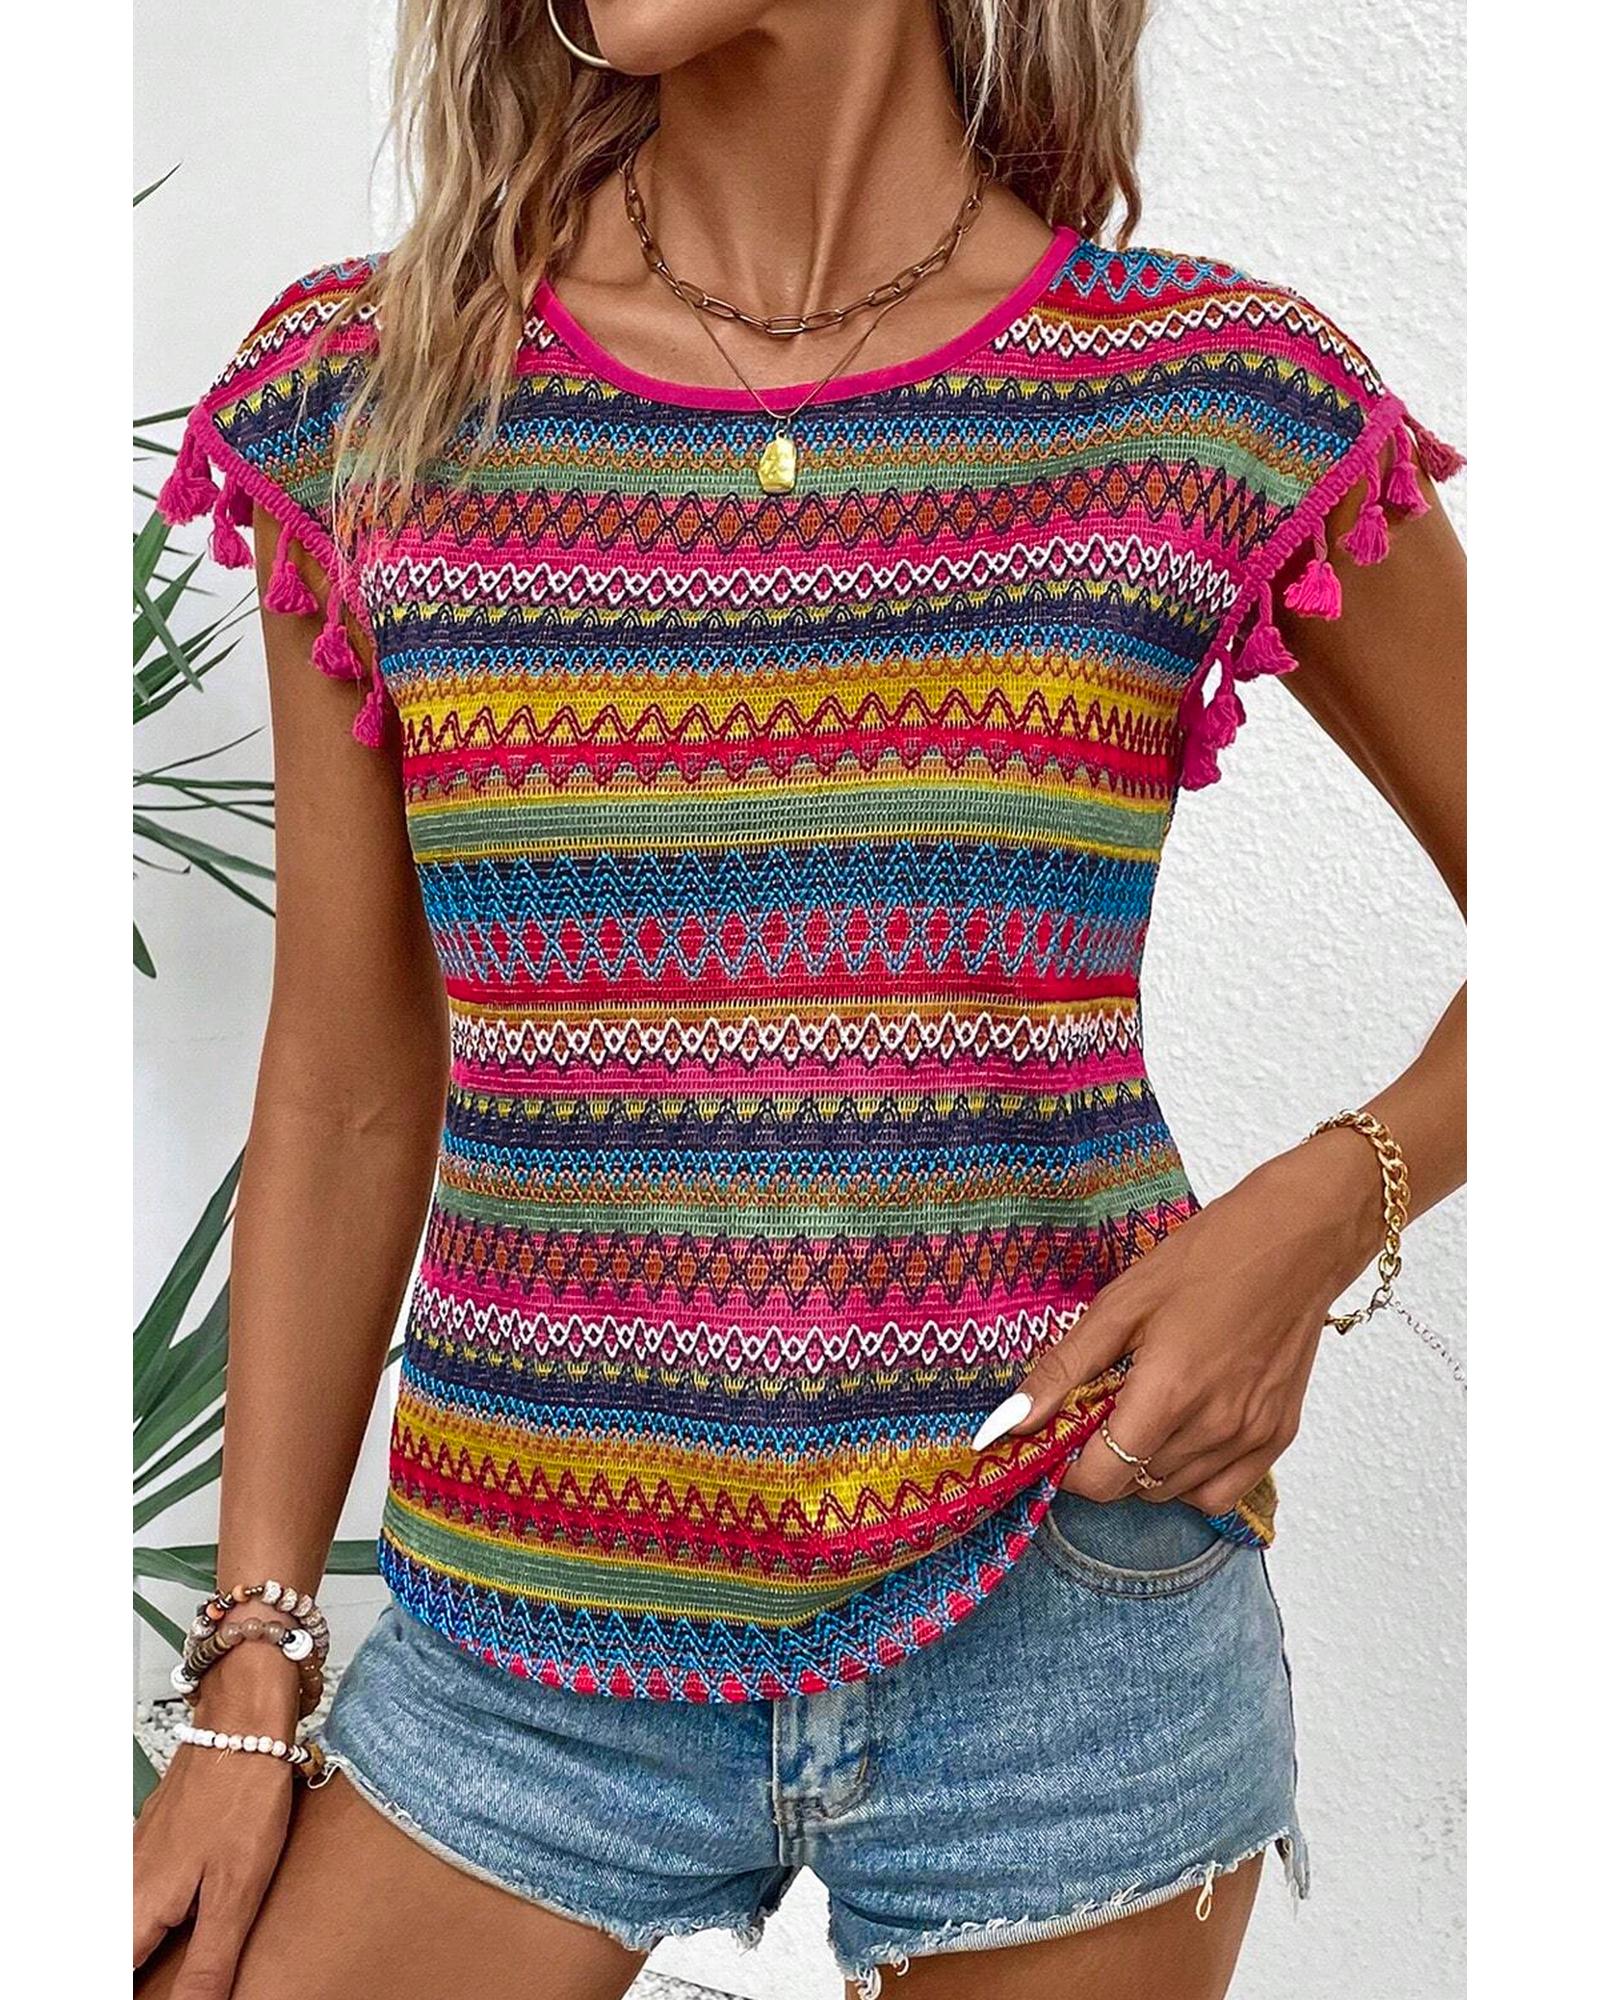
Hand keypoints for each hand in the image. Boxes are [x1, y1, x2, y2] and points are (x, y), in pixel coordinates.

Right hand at [134, 1646, 299, 1993]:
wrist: (243, 1723)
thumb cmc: (243, 1795)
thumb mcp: (236, 1892)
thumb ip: (208, 1964)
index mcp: (138, 1908)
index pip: (113, 1976)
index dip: (133, 1990)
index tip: (164, 1993)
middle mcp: (125, 1886)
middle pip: (116, 1953)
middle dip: (141, 1971)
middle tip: (185, 1977)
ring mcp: (135, 1861)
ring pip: (127, 1926)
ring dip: (147, 1949)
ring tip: (186, 1956)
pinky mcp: (154, 1843)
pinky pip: (140, 1897)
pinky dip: (157, 1919)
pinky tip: (190, 1919)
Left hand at [973, 1129, 1382, 1515]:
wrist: (1295, 1242)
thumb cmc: (1208, 1259)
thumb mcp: (1122, 1303)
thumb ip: (1064, 1368)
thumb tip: (1010, 1421)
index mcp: (1169, 1393)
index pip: (1101, 1478)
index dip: (1069, 1467)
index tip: (1061, 1436)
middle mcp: (1214, 1427)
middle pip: (1134, 1485)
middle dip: (1105, 1457)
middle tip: (1103, 1407)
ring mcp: (1251, 1437)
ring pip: (1173, 1491)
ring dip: (1145, 1466)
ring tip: (1145, 1410)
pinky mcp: (1278, 1436)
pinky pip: (1220, 1492)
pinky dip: (1191, 1477)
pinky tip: (1182, 1432)